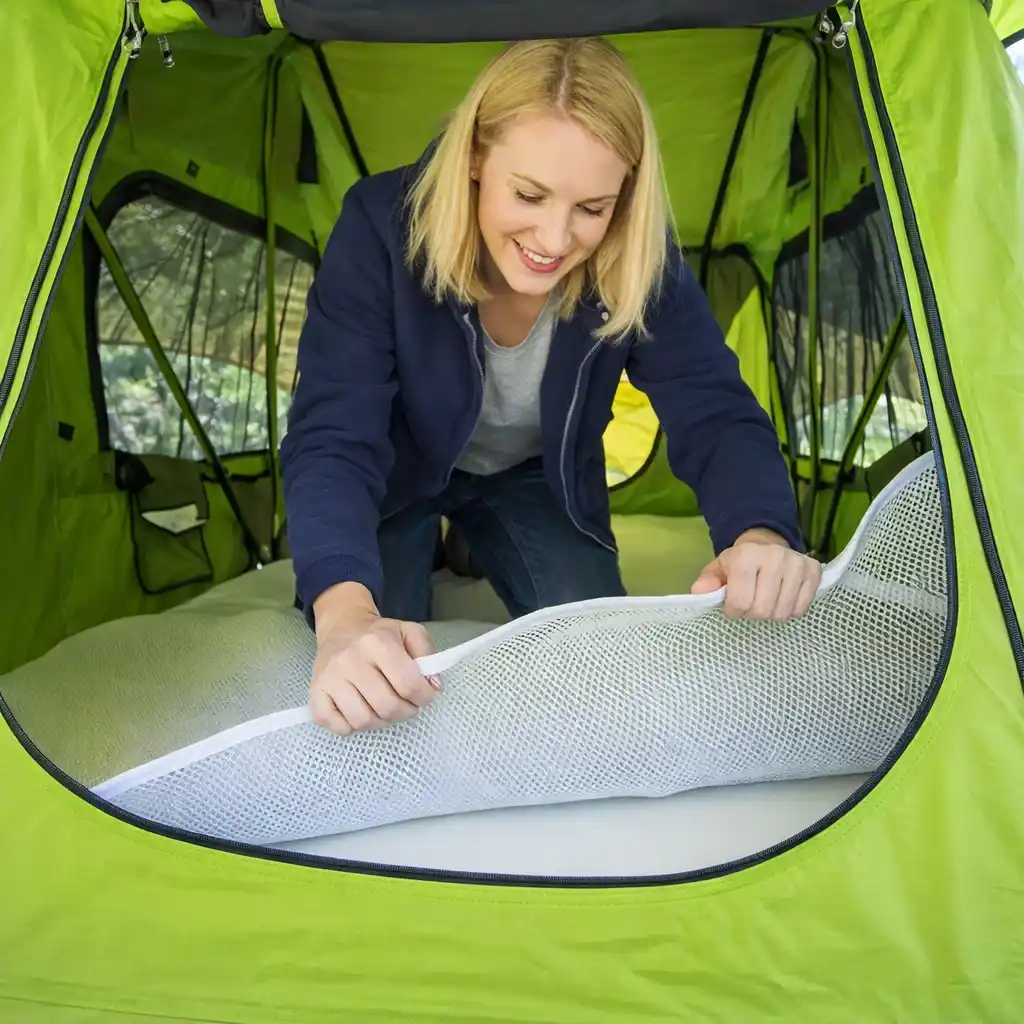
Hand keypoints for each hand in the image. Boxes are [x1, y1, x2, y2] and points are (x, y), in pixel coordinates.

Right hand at [309, 586, 440, 734]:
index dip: (424, 696)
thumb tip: (435, 686)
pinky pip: (337, 726)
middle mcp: (351, 660)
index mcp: (378, 643)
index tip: (425, 695)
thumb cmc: (379, 635)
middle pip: (387, 706)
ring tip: (385, 708)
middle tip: (407, 705)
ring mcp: (330, 678)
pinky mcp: (316, 693)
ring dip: (381, 721)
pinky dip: (352, 727)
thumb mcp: (409, 633)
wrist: (342, 628)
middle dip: (405, 711)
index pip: (408, 684)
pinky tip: (362, 711)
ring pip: (362, 720)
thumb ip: (428, 656)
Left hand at [690, 528, 821, 620]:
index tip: (732, 605)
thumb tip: (698, 593)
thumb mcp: (718, 568)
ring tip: (765, 599)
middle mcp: (774, 556)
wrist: (767, 544)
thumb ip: (707, 582)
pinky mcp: (813, 571)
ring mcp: (797, 563)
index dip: (733, 610)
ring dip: (771, 613)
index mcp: (746, 556)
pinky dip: (789, 610)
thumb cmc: (739, 562)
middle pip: (762, 610)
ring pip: (782, 613)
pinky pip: (801, 609)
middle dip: (752, 613)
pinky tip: (781, 597)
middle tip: (750, 602)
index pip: (740, 602)